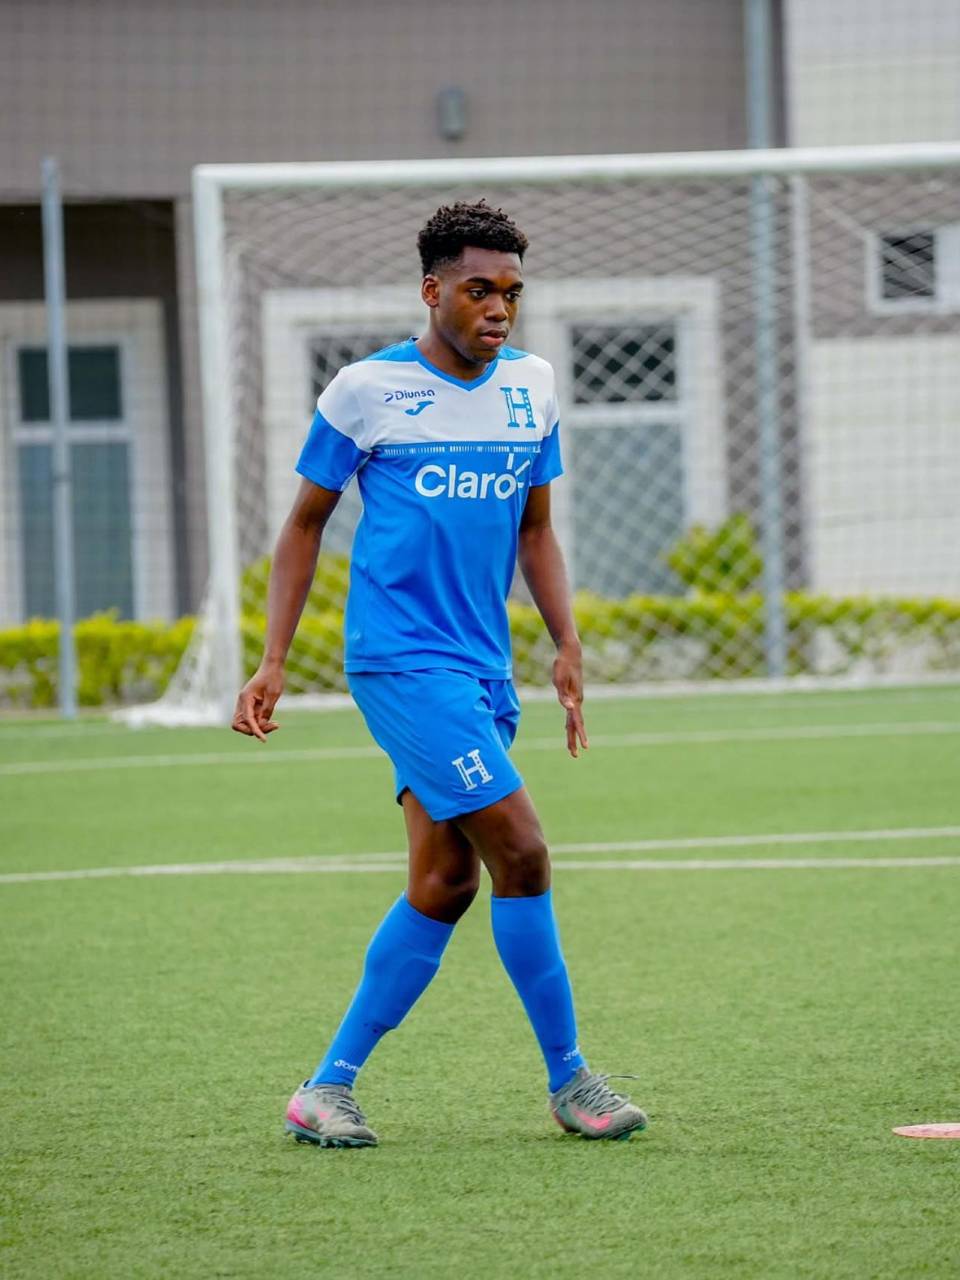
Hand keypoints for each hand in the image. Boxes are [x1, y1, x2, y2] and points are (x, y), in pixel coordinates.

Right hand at [232, 661, 283, 740]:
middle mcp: (243, 703)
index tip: (263, 739)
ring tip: (275, 725)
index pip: (247, 719)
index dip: (255, 730)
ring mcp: (246, 705)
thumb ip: (267, 710)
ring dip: (258, 728)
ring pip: (246, 724)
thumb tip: (261, 726)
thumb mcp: (273, 694)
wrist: (273, 667)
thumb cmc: (273, 677)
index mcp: (246, 698)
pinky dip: (261, 724)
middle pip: (239, 724)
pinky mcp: (252, 707)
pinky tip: (273, 723)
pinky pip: (253, 720)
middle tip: (271, 726)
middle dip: (252, 730)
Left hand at [553, 643, 587, 757]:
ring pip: (574, 720)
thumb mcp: (559, 680)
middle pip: (576, 724)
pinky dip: (570, 723)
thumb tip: (569, 709)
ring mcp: (576, 699)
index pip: (577, 721)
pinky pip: (572, 714)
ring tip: (572, 747)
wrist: (571, 654)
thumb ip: (563, 696)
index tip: (583, 748)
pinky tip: (568, 726)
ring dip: (572, 734)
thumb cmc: (563, 665)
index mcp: (575, 699)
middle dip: (574, 740)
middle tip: (574, 755)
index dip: (579, 735)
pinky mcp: (573, 695)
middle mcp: (577, 701)